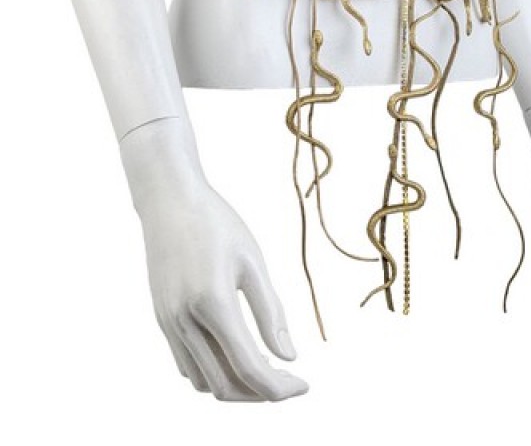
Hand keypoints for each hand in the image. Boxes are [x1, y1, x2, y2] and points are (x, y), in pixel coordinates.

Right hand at [136, 180, 308, 400]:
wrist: (169, 201)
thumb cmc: (217, 224)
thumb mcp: (253, 262)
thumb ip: (271, 312)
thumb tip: (289, 356)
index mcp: (213, 303)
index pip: (249, 367)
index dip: (279, 387)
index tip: (304, 385)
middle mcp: (184, 321)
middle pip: (225, 385)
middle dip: (261, 393)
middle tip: (290, 379)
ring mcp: (168, 323)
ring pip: (203, 382)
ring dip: (236, 385)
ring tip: (266, 367)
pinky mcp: (161, 319)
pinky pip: (187, 364)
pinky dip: (214, 371)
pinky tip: (237, 352)